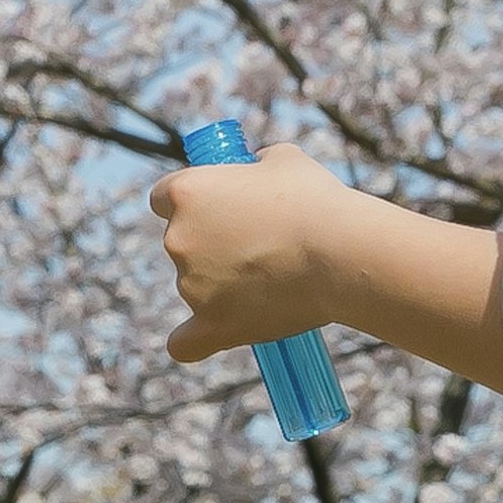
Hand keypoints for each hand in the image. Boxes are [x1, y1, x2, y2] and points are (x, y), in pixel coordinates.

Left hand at [147, 143, 349, 363]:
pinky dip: (196, 340)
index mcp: (186, 192)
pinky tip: (212, 333)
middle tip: (258, 243)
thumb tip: (256, 172)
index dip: (191, 202)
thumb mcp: (281, 159)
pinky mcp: (213, 325)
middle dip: (211, 242)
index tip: (218, 208)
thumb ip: (255, 165)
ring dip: (220, 283)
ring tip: (273, 279)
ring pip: (194, 285)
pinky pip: (187, 343)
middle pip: (180, 242)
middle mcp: (178, 239)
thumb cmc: (313, 199)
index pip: (163, 197)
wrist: (339, 251)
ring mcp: (192, 286)